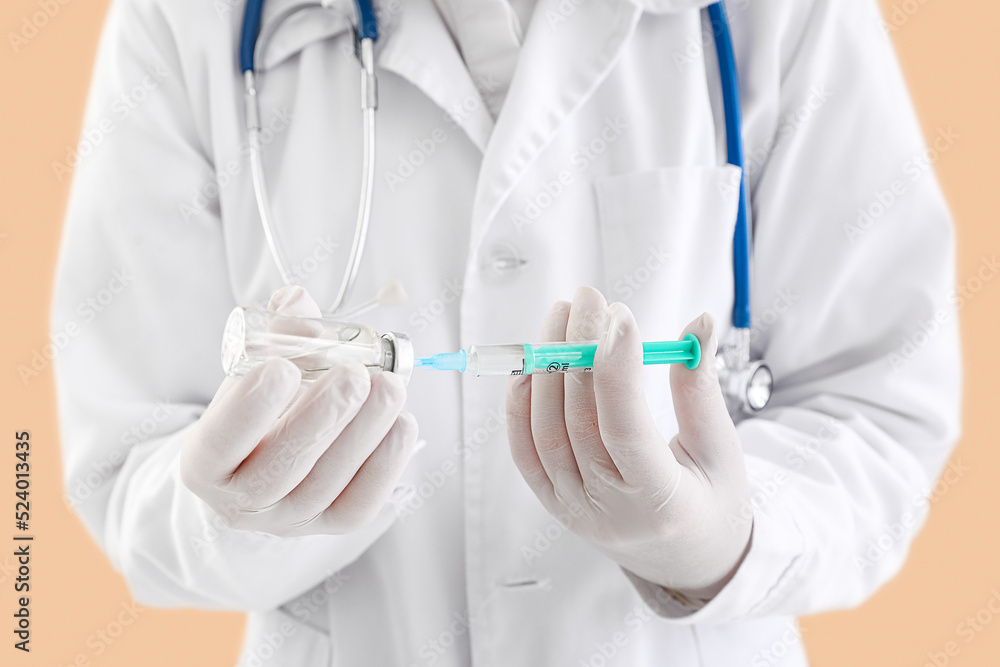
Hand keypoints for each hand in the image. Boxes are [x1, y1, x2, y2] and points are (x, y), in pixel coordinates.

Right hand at [180, 286, 419, 535]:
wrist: (265, 467)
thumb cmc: (259, 413)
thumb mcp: (255, 373)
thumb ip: (277, 336)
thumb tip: (297, 300)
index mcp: (206, 462)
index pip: (219, 443)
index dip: (248, 408)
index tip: (281, 367)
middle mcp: (241, 501)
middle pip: (281, 467)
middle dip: (322, 417)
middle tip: (354, 374)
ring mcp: (288, 519)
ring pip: (325, 485)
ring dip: (363, 433)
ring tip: (389, 388)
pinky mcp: (330, 525)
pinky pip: (359, 504)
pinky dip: (385, 464)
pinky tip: (403, 424)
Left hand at [505, 287, 751, 598]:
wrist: (689, 561)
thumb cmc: (712, 504)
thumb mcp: (722, 450)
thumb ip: (700, 388)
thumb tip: (697, 324)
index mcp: (660, 502)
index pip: (625, 427)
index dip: (617, 369)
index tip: (620, 317)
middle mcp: (608, 511)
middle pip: (579, 421)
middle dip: (580, 350)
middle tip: (589, 300)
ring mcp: (574, 510)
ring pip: (546, 431)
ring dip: (548, 366)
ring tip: (562, 317)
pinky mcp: (554, 504)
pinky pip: (525, 452)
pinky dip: (519, 406)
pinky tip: (531, 365)